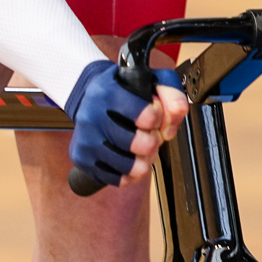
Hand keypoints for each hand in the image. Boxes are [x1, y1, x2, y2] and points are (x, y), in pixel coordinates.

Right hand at [65, 60, 188, 186]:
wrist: (90, 99)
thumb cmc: (124, 92)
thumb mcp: (151, 82)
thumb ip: (172, 93)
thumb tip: (178, 112)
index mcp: (108, 91)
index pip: (148, 116)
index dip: (159, 117)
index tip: (153, 112)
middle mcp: (92, 116)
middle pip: (144, 144)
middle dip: (154, 140)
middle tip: (149, 132)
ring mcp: (86, 140)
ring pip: (134, 167)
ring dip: (145, 159)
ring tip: (141, 146)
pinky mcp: (83, 160)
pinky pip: (120, 179)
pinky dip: (131, 173)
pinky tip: (130, 157)